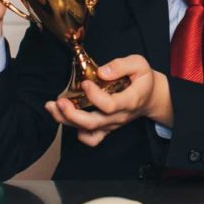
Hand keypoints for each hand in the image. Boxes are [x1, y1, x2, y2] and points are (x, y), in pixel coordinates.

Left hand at [44, 55, 171, 146]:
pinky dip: (77, 132)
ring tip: (52, 107)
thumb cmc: (143, 79)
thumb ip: (121, 66)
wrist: (151, 97)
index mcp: (130, 101)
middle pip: (94, 123)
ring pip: (88, 131)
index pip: (110, 105)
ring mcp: (112, 124)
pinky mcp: (106, 128)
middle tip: (60, 101)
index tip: (85, 83)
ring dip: (67, 121)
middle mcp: (119, 116)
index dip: (94, 96)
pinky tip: (67, 118)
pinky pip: (92, 139)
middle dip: (72, 114)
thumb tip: (101, 72)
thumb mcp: (139, 64)